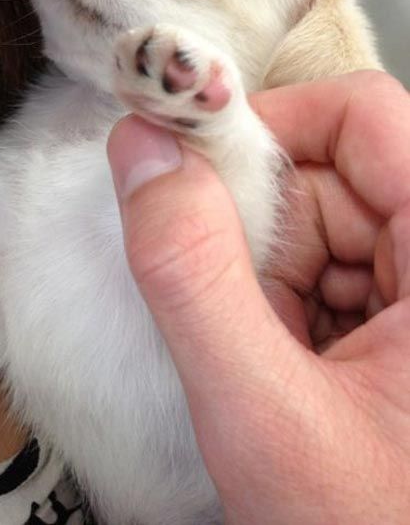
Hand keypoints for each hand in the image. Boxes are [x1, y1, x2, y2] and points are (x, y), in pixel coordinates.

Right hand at [107, 71, 409, 524]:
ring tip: (272, 362)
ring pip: (322, 225)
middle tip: (236, 311)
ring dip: (269, 279)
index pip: (361, 113)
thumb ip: (192, 272)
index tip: (191, 172)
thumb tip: (143, 152)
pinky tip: (289, 370)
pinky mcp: (405, 322)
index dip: (270, 126)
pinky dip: (285, 307)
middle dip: (261, 232)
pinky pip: (330, 271)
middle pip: (333, 172)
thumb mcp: (264, 412)